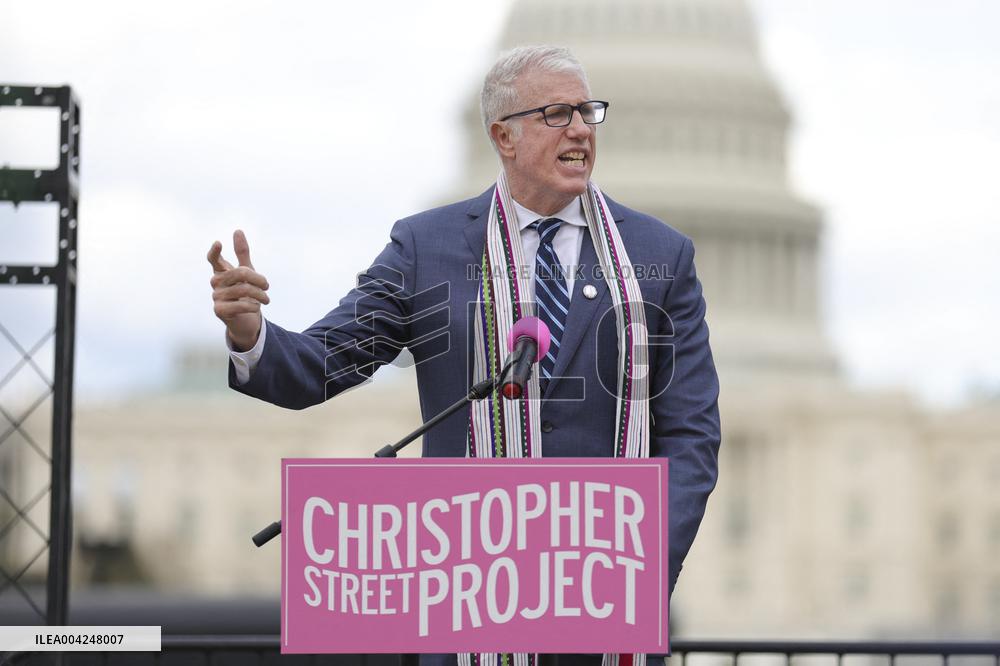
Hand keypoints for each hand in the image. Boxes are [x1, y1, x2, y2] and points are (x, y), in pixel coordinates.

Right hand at [207, 230, 269, 351]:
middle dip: (258, 278)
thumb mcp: (247, 272)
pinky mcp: (219, 311)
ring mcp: (216, 297)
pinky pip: (242, 304)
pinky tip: (256, 307)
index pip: (213, 259)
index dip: (215, 251)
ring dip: (260, 294)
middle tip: (267, 285)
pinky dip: (254, 306)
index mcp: (221, 272)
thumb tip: (237, 231)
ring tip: (266, 299)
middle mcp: (215, 283)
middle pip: (240, 273)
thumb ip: (242, 253)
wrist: (246, 320)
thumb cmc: (246, 293)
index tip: (219, 242)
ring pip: (244, 289)